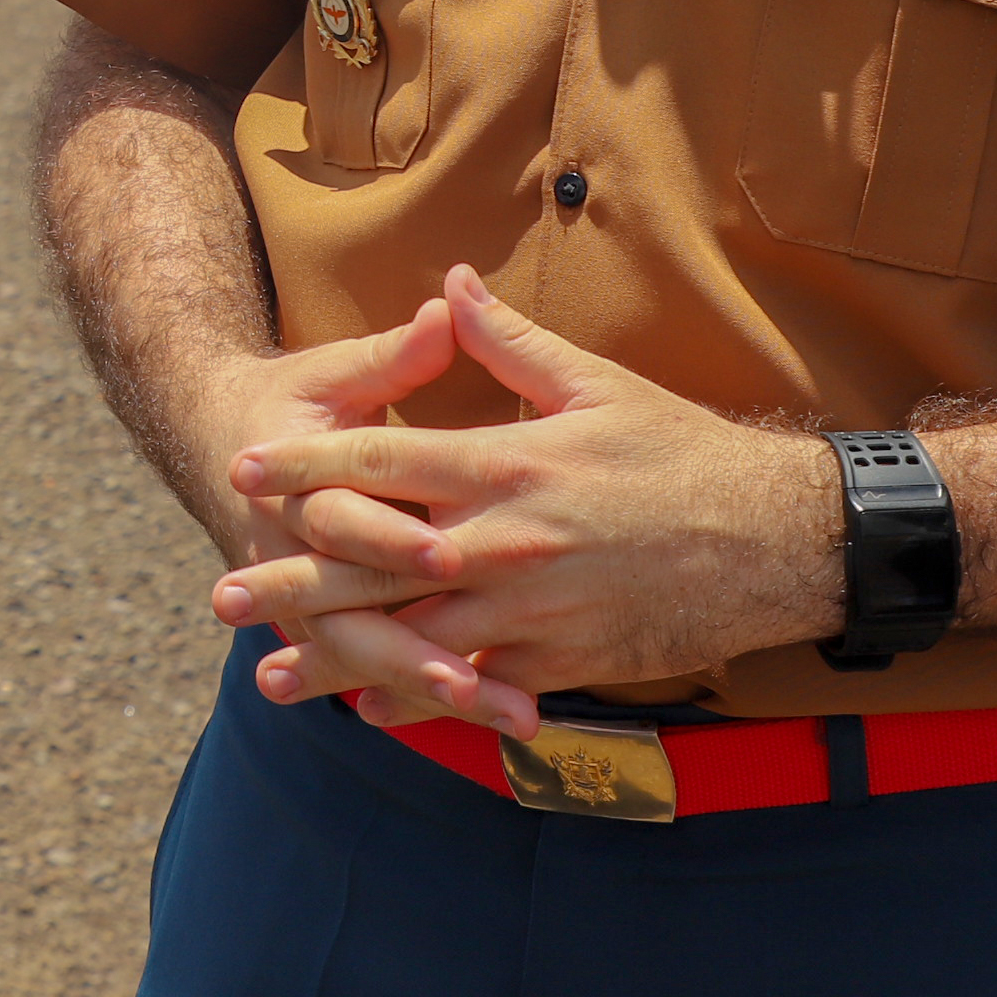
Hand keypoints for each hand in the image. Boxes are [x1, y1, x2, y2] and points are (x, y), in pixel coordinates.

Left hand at [211, 265, 840, 737]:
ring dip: (338, 662)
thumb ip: (509, 340)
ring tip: (269, 678)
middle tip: (223, 597)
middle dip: (293, 583)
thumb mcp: (596, 383)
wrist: (773, 541)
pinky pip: (475, 686)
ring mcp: (530, 611)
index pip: (382, 463)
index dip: (308, 465)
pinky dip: (419, 702)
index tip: (246, 466)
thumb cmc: (681, 453)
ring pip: (413, 643)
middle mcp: (504, 543)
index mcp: (505, 464)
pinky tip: (367, 714)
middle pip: (374, 566)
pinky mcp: (561, 658)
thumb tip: (450, 282)